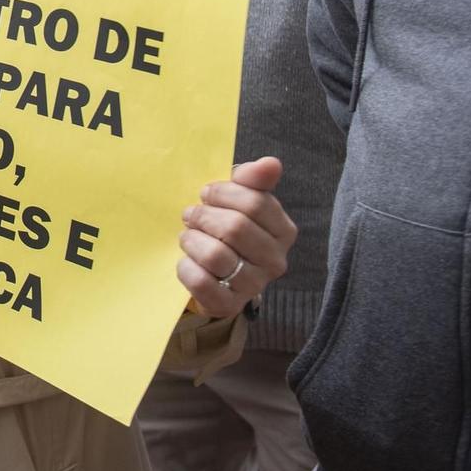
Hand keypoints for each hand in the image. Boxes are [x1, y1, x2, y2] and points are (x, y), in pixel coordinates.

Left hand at [177, 156, 295, 318]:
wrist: (214, 272)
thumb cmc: (227, 226)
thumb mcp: (239, 198)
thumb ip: (253, 179)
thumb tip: (271, 164)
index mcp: (284, 231)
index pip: (255, 203)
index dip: (222, 193)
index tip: (206, 194)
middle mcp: (275, 261)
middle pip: (235, 228)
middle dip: (204, 216)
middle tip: (191, 214)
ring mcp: (254, 286)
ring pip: (216, 255)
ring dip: (192, 240)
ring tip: (187, 236)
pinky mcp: (229, 305)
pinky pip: (201, 283)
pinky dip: (186, 267)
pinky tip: (187, 260)